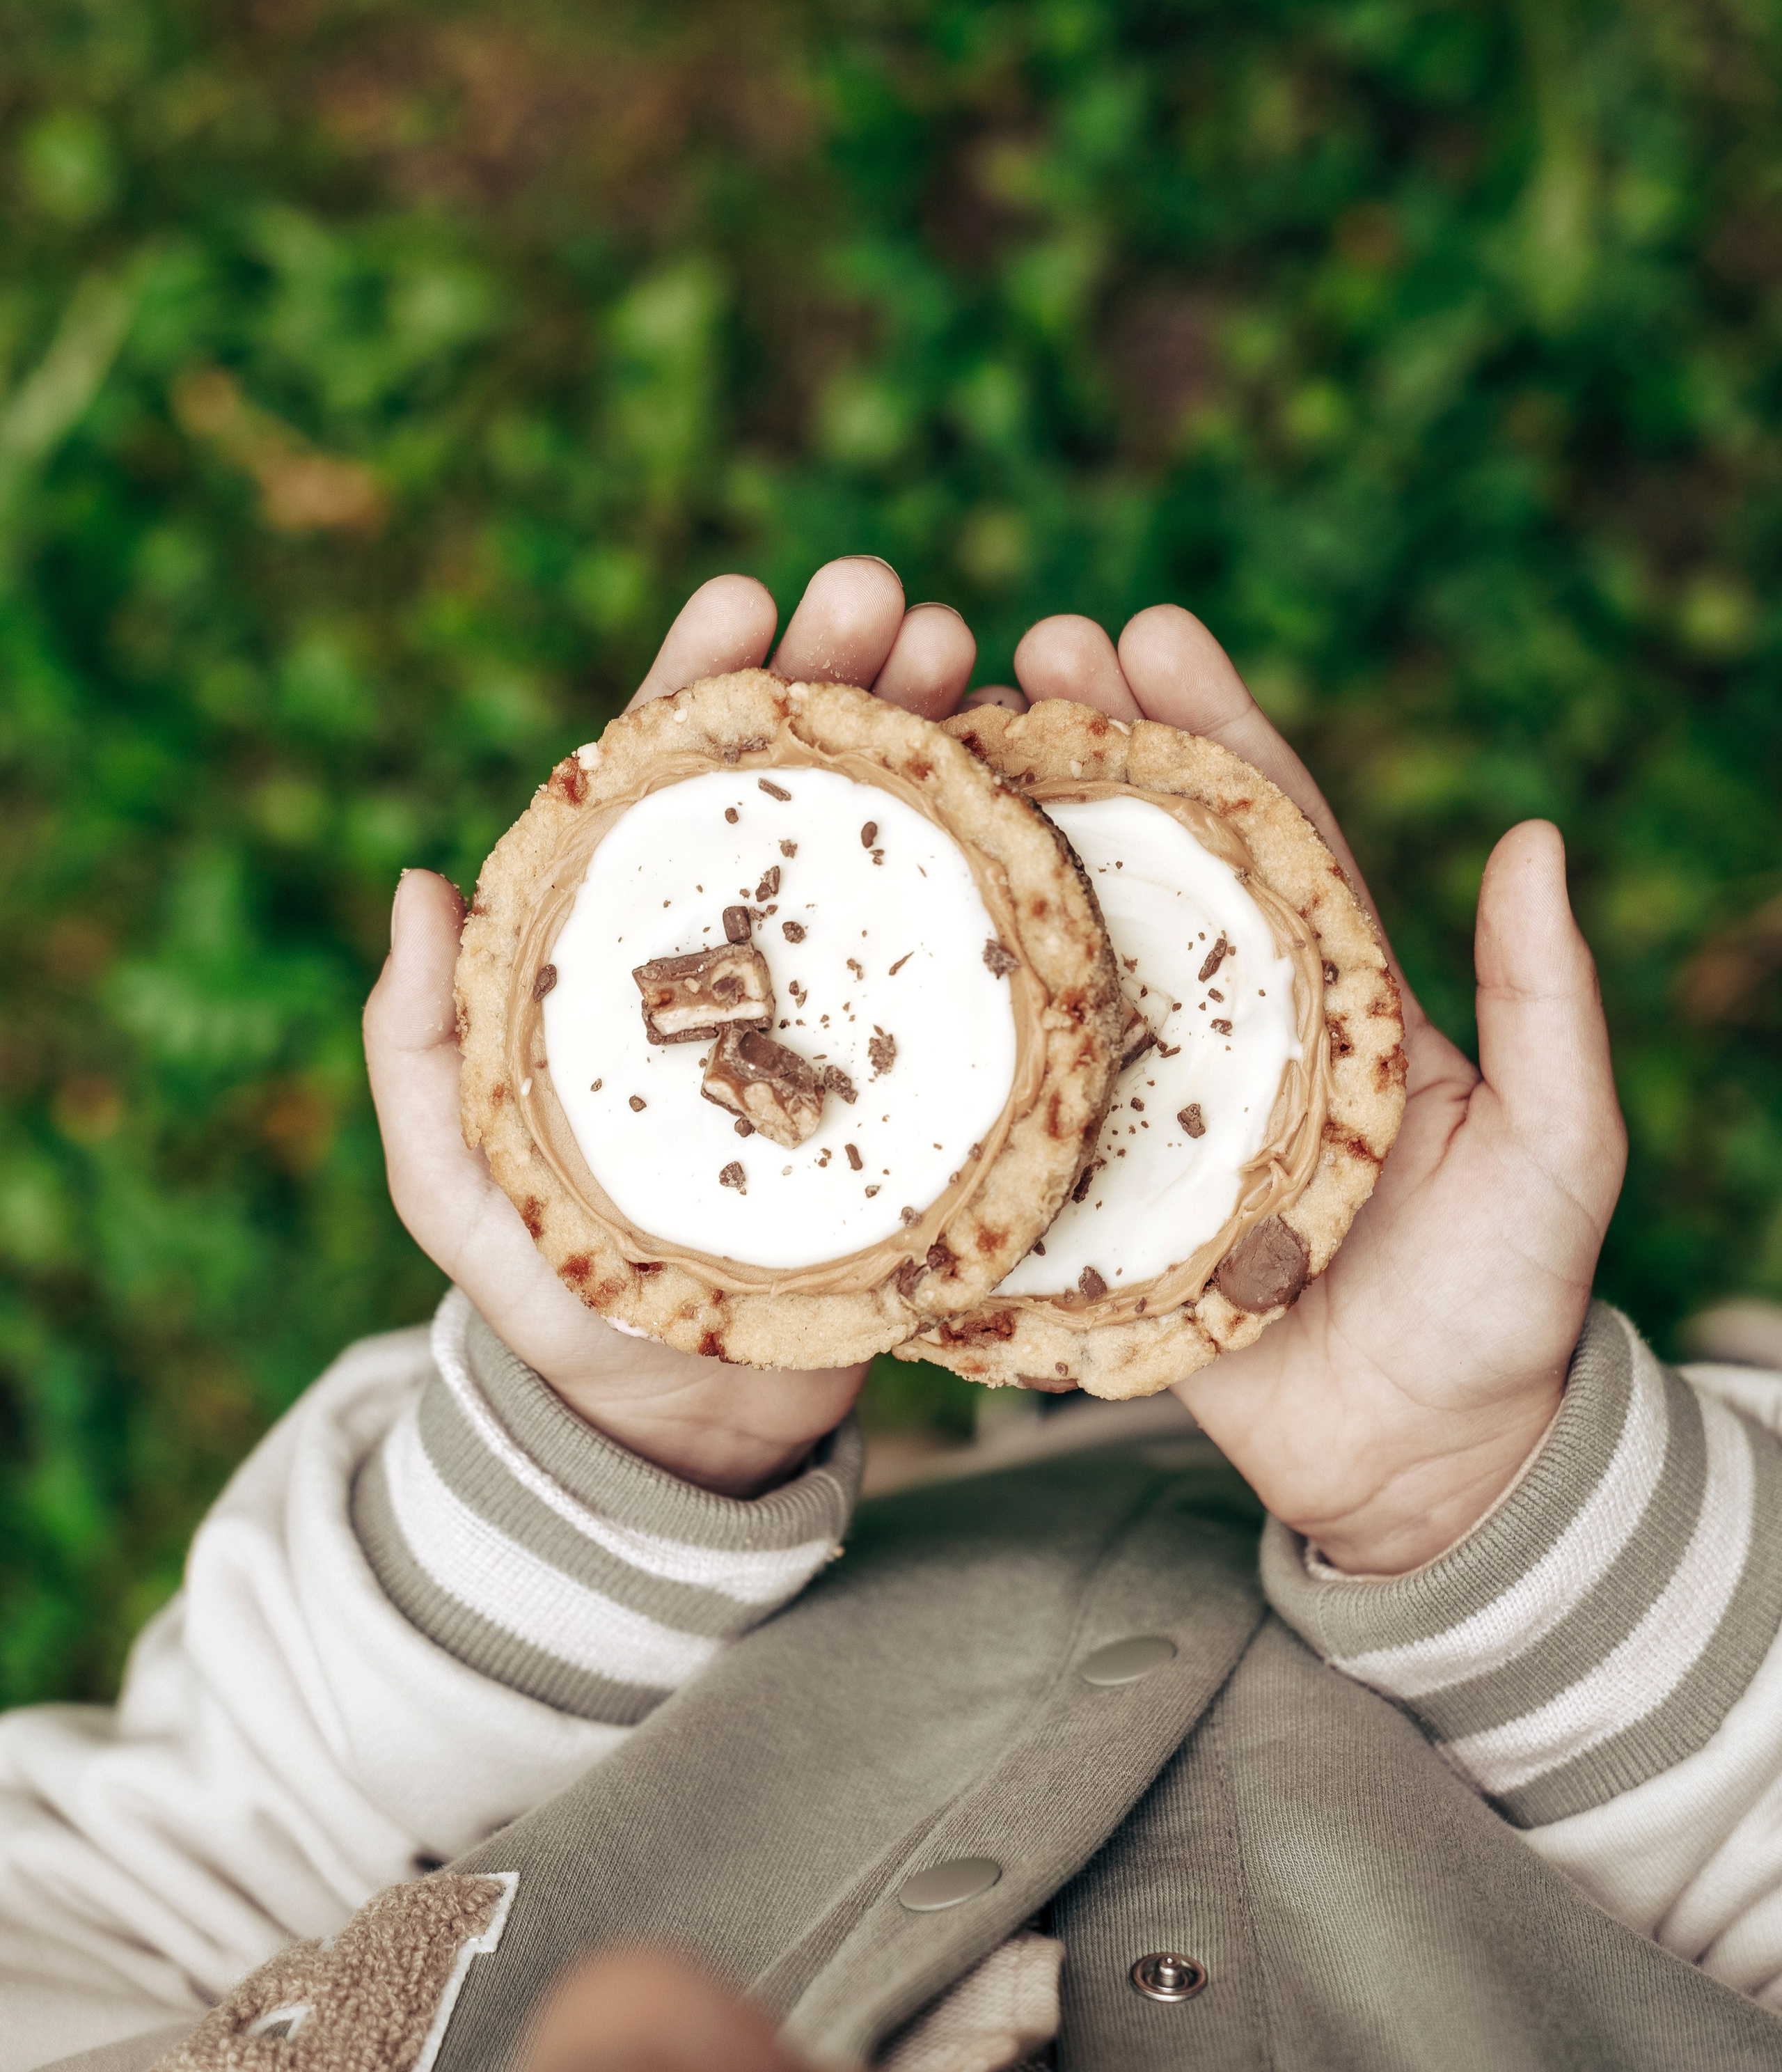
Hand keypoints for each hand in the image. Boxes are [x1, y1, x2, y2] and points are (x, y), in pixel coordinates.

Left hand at [364, 559, 980, 1495]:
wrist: (678, 1423)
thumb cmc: (548, 1293)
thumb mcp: (452, 1177)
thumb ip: (420, 1043)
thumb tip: (414, 881)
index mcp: (627, 951)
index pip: (657, 790)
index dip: (698, 688)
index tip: (744, 600)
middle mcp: (742, 960)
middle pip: (789, 789)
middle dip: (841, 678)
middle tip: (896, 604)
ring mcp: (837, 1014)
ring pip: (887, 848)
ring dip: (935, 741)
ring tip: (978, 658)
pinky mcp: (919, 1085)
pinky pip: (967, 965)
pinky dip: (1005, 872)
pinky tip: (1040, 793)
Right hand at [1013, 607, 1626, 1573]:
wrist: (1426, 1464)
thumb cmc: (1505, 1301)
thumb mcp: (1558, 1145)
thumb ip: (1543, 1002)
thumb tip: (1539, 838)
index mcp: (1337, 994)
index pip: (1271, 831)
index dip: (1210, 729)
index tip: (1146, 633)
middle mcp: (1231, 1034)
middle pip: (1146, 870)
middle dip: (1084, 754)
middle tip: (1011, 653)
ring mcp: (1151, 1118)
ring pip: (1067, 970)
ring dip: (1004, 866)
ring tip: (931, 762)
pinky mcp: (1094, 1209)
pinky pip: (1019, 1120)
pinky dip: (960, 1055)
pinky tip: (890, 973)